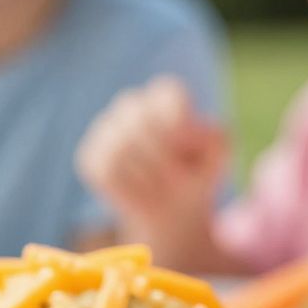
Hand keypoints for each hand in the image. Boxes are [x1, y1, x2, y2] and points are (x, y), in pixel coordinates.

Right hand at [77, 76, 230, 240]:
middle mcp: (131, 106)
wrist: (172, 211)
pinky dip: (126, 189)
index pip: (169, 97)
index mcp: (165, 97)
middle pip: (141, 123)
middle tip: (178, 181)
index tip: (193, 154)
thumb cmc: (197, 174)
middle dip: (163, 160)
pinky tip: (139, 195)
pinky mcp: (88, 156)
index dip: (182, 127)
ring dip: (147, 177)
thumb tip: (183, 135)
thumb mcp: (219, 156)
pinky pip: (105, 171)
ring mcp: (105, 128)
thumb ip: (213, 138)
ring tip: (160, 190)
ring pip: (119, 148)